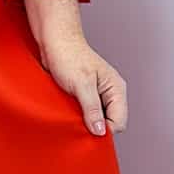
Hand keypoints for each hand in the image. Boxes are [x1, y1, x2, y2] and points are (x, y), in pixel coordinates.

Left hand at [25, 1, 127, 135]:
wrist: (54, 40)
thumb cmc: (69, 56)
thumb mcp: (81, 85)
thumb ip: (92, 109)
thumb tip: (100, 132)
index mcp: (116, 89)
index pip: (119, 122)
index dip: (104, 131)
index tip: (86, 133)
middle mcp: (110, 93)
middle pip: (110, 123)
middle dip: (95, 129)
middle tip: (77, 127)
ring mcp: (98, 95)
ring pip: (97, 119)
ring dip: (86, 123)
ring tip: (71, 119)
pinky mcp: (85, 95)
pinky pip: (87, 113)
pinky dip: (79, 117)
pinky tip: (69, 115)